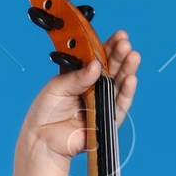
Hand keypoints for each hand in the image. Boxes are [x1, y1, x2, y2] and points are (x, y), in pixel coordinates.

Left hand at [18, 29, 140, 161]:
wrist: (42, 140)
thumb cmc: (45, 113)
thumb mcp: (57, 87)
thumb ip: (77, 77)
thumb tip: (96, 65)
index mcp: (81, 76)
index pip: (98, 58)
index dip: (109, 47)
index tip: (119, 36)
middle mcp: (94, 88)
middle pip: (112, 69)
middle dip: (120, 55)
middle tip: (125, 44)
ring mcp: (101, 103)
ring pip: (119, 85)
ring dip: (127, 70)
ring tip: (133, 56)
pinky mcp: (106, 120)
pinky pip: (119, 106)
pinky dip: (126, 93)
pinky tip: (131, 79)